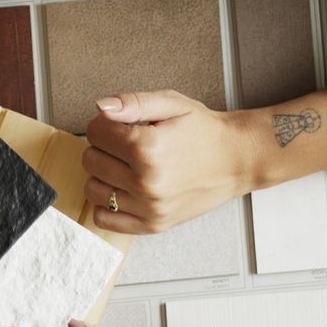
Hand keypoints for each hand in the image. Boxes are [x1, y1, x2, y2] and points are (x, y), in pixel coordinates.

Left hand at [82, 91, 259, 234]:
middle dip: (104, 147)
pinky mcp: (153, 224)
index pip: (95, 132)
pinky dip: (107, 204)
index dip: (106, 123)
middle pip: (90, 160)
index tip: (124, 125)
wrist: (236, 160)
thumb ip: (133, 102)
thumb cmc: (205, 131)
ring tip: (127, 167)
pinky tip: (123, 190)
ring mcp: (149, 207)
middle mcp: (146, 182)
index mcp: (147, 148)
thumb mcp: (172, 103)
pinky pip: (105, 219)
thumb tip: (100, 107)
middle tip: (127, 145)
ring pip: (93, 189)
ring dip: (103, 175)